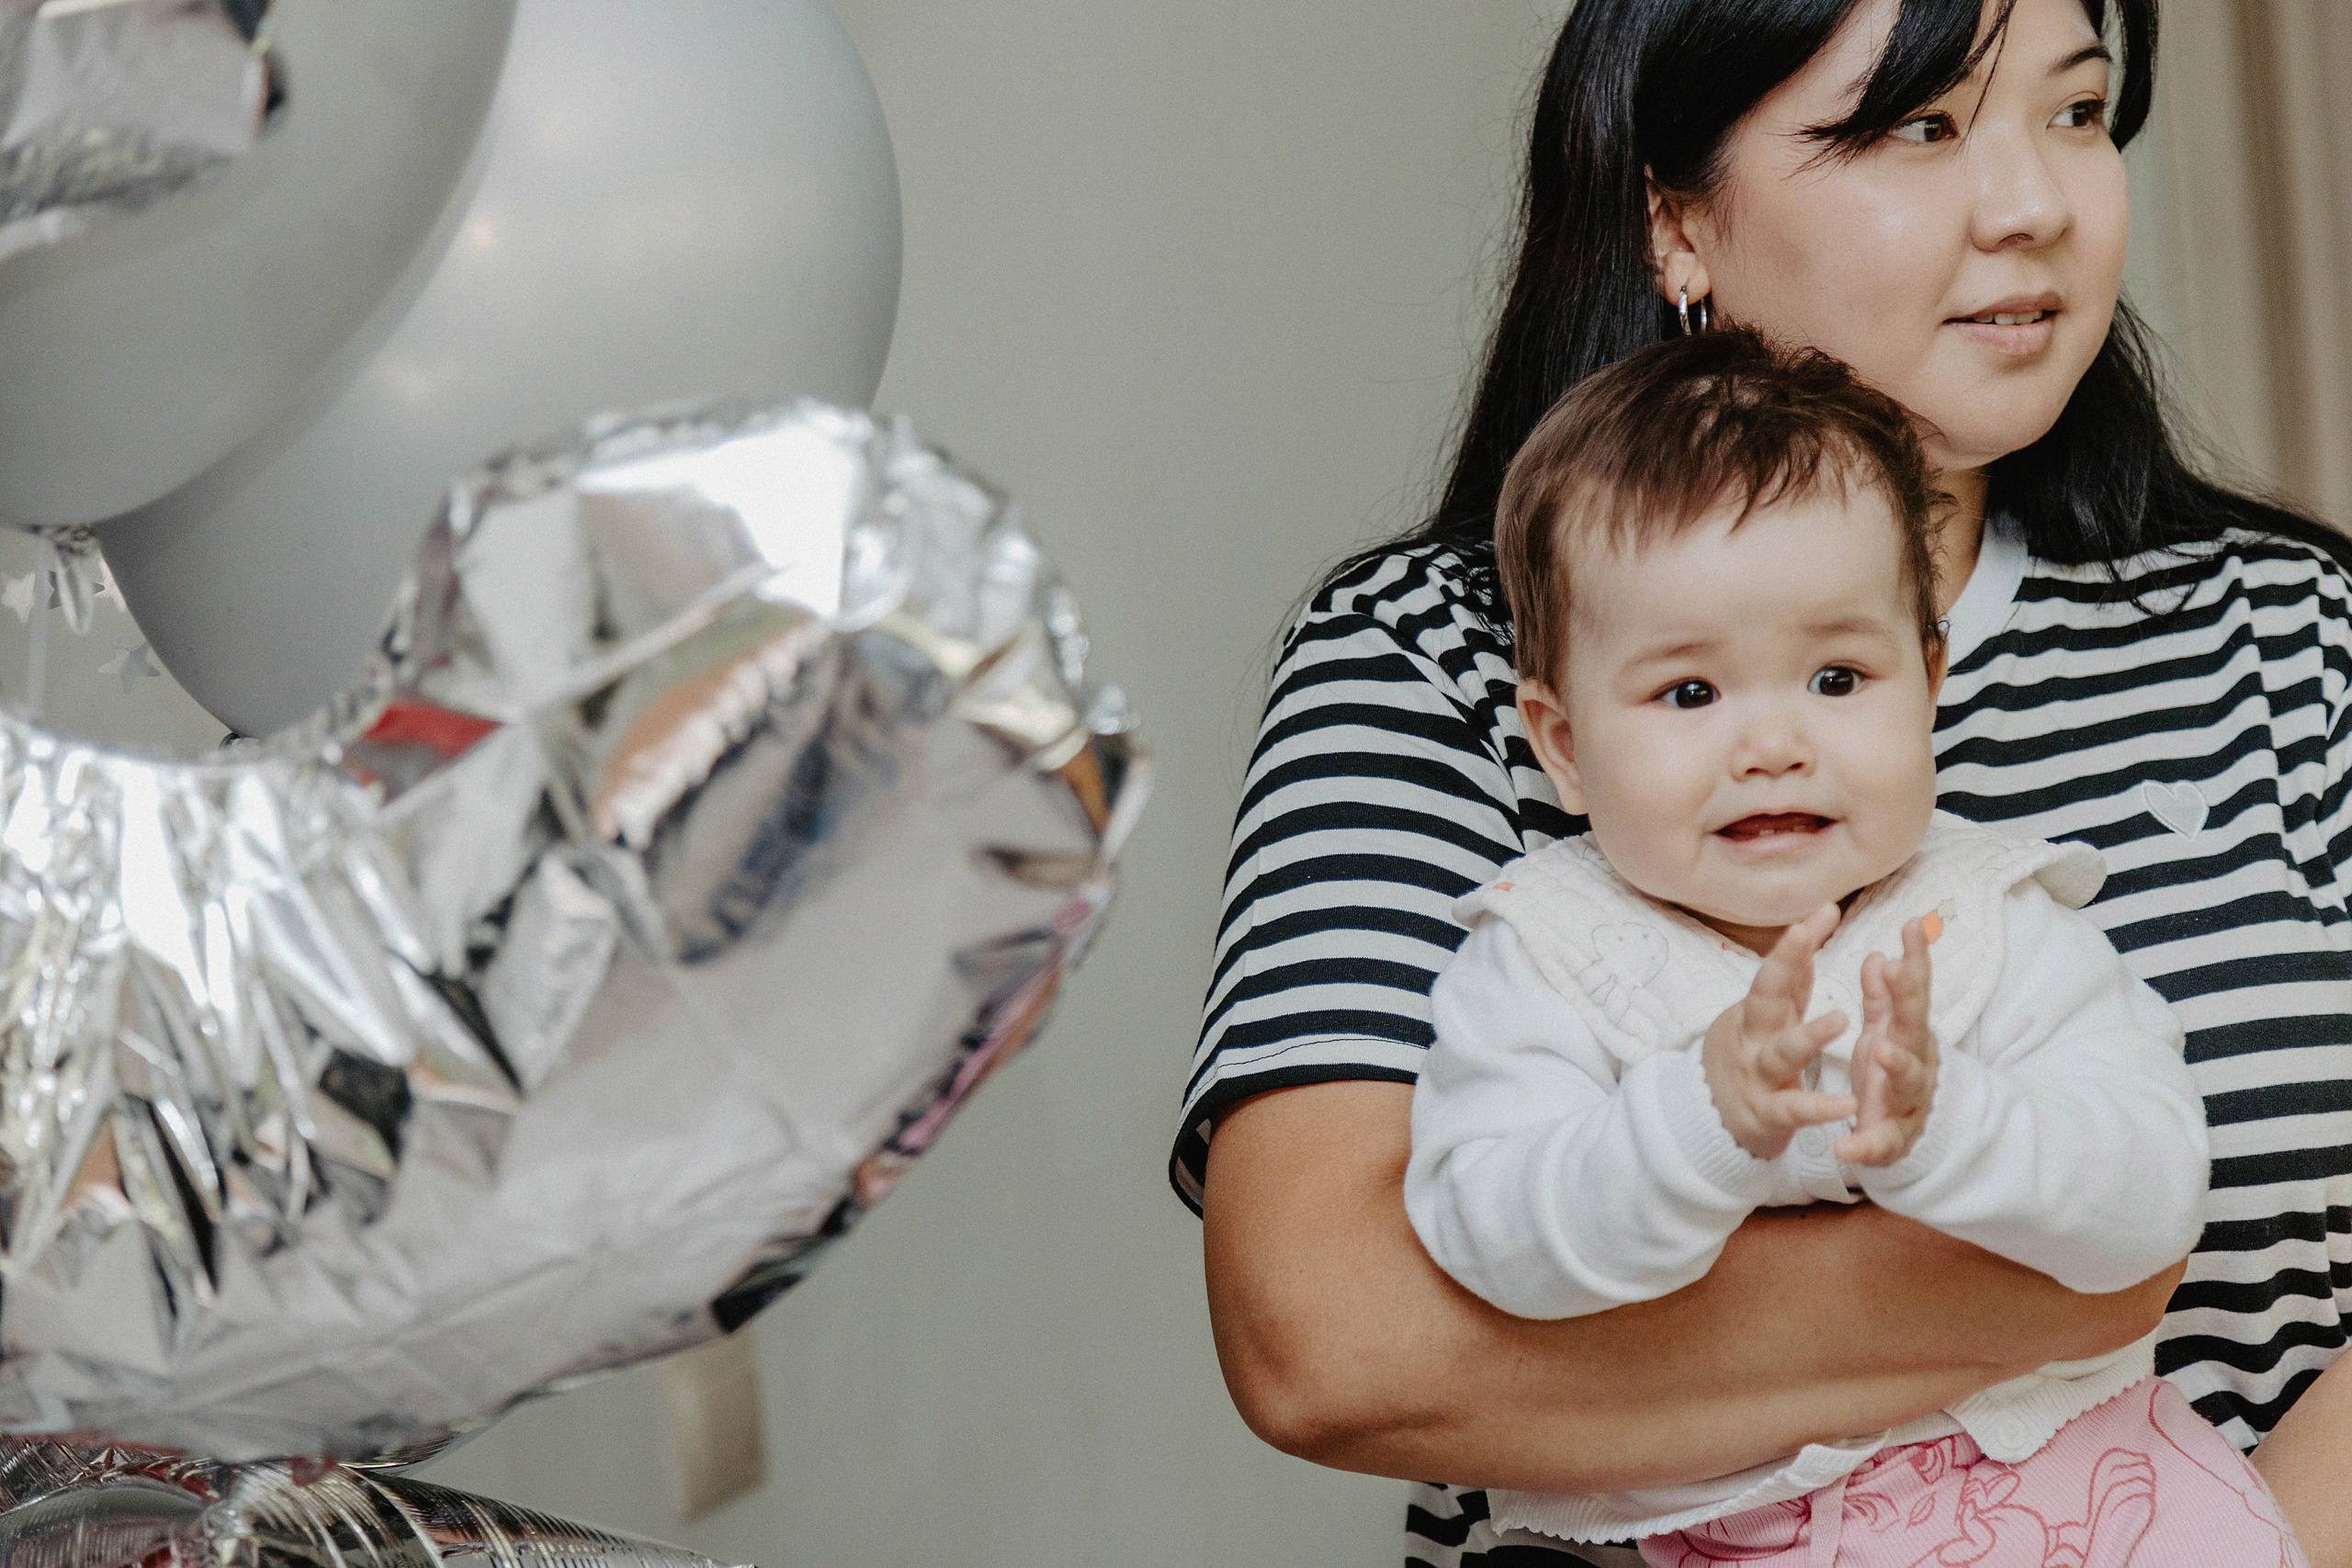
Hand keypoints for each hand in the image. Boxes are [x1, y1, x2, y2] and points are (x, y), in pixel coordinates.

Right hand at [1701, 903, 1857, 1159]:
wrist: (1706, 1119)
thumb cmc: (1748, 1057)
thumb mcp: (1764, 1017)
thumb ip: (1790, 981)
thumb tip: (1806, 930)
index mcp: (1757, 1012)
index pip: (1776, 969)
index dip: (1797, 942)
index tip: (1827, 910)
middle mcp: (1753, 1038)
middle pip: (1765, 995)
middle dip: (1783, 963)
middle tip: (1802, 934)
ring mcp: (1758, 1075)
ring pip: (1782, 1053)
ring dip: (1809, 1035)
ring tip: (1840, 1019)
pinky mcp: (1768, 1114)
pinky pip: (1795, 1110)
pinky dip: (1819, 1109)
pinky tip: (1848, 1105)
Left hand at [1835, 916, 1936, 1165]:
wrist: (1906, 1132)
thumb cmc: (1892, 1072)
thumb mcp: (1886, 1031)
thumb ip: (1884, 998)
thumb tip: (1881, 956)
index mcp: (1906, 1034)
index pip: (1912, 990)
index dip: (1915, 959)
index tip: (1912, 924)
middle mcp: (1913, 1062)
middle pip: (1915, 1027)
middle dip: (1909, 999)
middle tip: (1899, 971)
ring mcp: (1906, 1100)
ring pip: (1907, 1081)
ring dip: (1897, 1065)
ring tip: (1883, 1051)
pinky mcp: (1890, 1138)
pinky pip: (1879, 1142)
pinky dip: (1864, 1144)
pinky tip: (1844, 1146)